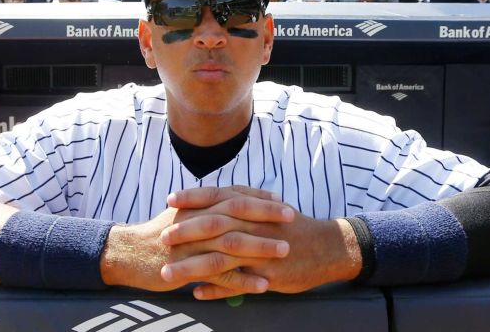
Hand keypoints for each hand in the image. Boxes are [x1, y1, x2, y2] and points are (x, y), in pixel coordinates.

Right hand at [101, 186, 293, 294]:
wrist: (127, 253)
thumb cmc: (158, 234)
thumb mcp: (182, 214)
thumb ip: (206, 207)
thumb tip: (231, 200)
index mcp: (196, 206)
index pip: (232, 196)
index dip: (258, 198)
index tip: (280, 201)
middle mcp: (196, 221)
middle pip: (236, 214)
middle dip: (266, 215)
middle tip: (292, 218)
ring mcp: (192, 245)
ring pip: (231, 243)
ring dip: (260, 246)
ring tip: (284, 250)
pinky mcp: (187, 269)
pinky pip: (219, 275)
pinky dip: (242, 280)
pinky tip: (262, 285)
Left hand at [163, 196, 361, 299]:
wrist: (328, 247)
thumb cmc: (293, 226)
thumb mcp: (269, 207)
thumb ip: (243, 200)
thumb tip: (214, 195)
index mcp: (254, 208)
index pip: (219, 197)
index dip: (193, 198)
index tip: (169, 200)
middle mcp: (256, 227)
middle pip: (215, 226)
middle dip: (186, 232)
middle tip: (161, 238)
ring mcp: (261, 253)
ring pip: (221, 259)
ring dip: (192, 267)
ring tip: (167, 274)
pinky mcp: (269, 276)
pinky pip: (238, 285)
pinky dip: (217, 289)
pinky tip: (197, 293)